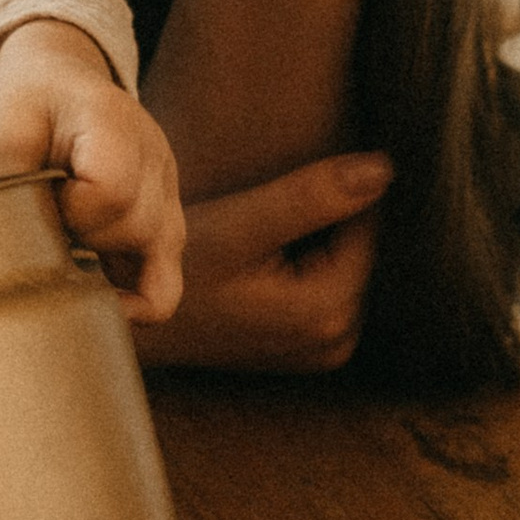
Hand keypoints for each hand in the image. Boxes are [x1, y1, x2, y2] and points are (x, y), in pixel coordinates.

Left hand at [0, 20, 184, 321]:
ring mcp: (168, 198)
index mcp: (117, 129)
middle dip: (85, 240)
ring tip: (70, 255)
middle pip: (138, 231)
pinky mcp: (164, 226)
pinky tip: (101, 303)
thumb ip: (12, 181)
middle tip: (50, 222)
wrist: (61, 81)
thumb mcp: (3, 125)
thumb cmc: (31, 103)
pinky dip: (136, 303)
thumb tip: (18, 249)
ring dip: (109, 272)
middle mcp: (156, 164)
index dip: (71, 211)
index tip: (44, 197)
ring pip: (160, 266)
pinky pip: (166, 286)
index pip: (111, 192)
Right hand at [134, 155, 387, 374]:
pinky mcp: (306, 347)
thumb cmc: (179, 272)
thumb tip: (385, 169)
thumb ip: (312, 198)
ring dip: (317, 242)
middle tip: (269, 208)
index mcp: (330, 313)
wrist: (134, 320)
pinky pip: (326, 289)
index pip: (366, 226)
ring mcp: (322, 351)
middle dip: (328, 222)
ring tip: (263, 232)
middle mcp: (336, 343)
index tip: (290, 181)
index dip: (336, 192)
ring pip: (342, 268)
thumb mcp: (239, 225)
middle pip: (357, 250)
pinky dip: (306, 266)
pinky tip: (266, 257)